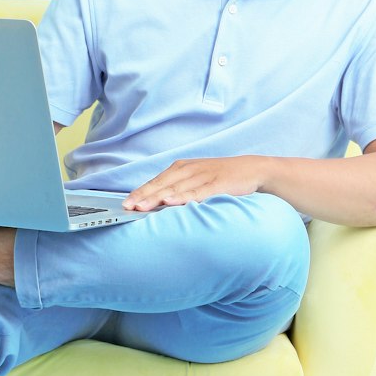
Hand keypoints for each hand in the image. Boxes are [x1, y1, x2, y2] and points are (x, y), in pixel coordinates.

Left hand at [123, 156, 263, 210]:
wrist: (251, 169)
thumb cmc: (220, 177)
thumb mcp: (195, 180)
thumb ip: (178, 189)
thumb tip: (157, 205)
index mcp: (180, 168)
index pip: (155, 182)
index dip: (139, 193)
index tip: (124, 204)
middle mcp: (188, 170)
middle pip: (161, 185)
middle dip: (142, 196)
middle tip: (126, 207)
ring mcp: (201, 176)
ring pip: (175, 189)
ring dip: (156, 198)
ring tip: (141, 207)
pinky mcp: (215, 183)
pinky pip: (196, 192)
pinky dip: (182, 197)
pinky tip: (170, 202)